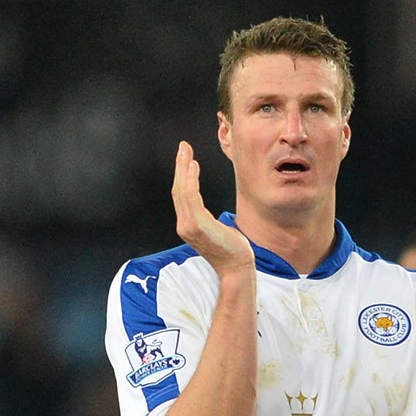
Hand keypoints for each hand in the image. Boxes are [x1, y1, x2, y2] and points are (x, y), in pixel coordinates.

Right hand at [172, 142, 252, 280]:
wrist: (237, 268)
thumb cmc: (231, 251)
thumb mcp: (216, 231)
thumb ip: (207, 220)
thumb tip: (207, 213)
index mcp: (187, 226)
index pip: (180, 196)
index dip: (181, 175)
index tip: (186, 158)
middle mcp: (184, 226)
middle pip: (178, 189)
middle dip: (180, 166)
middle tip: (183, 147)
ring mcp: (189, 226)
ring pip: (182, 190)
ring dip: (184, 168)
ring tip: (187, 152)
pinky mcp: (198, 225)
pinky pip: (191, 196)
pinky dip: (191, 179)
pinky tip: (194, 166)